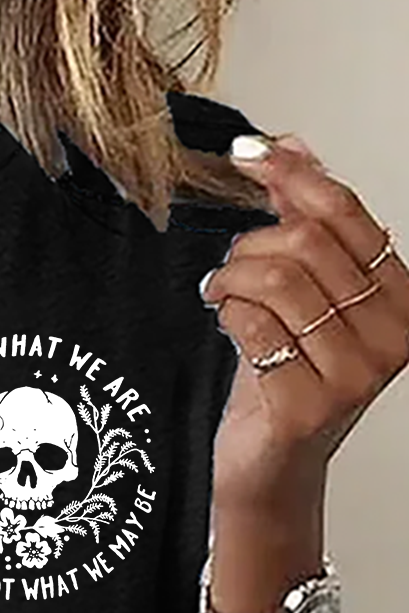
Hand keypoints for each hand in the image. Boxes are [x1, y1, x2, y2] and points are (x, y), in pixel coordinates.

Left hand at [199, 132, 408, 517]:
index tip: (249, 154)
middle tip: (230, 268)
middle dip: (250, 245)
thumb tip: (294, 145)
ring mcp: (357, 372)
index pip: (346, 213)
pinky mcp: (311, 403)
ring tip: (221, 295)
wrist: (270, 467)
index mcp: (400, 297)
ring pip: (277, 279)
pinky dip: (228, 314)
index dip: (293, 175)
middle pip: (306, 243)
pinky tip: (227, 324)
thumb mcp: (300, 295)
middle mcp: (392, 334)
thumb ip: (302, 222)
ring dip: (232, 278)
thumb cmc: (287, 381)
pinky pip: (254, 324)